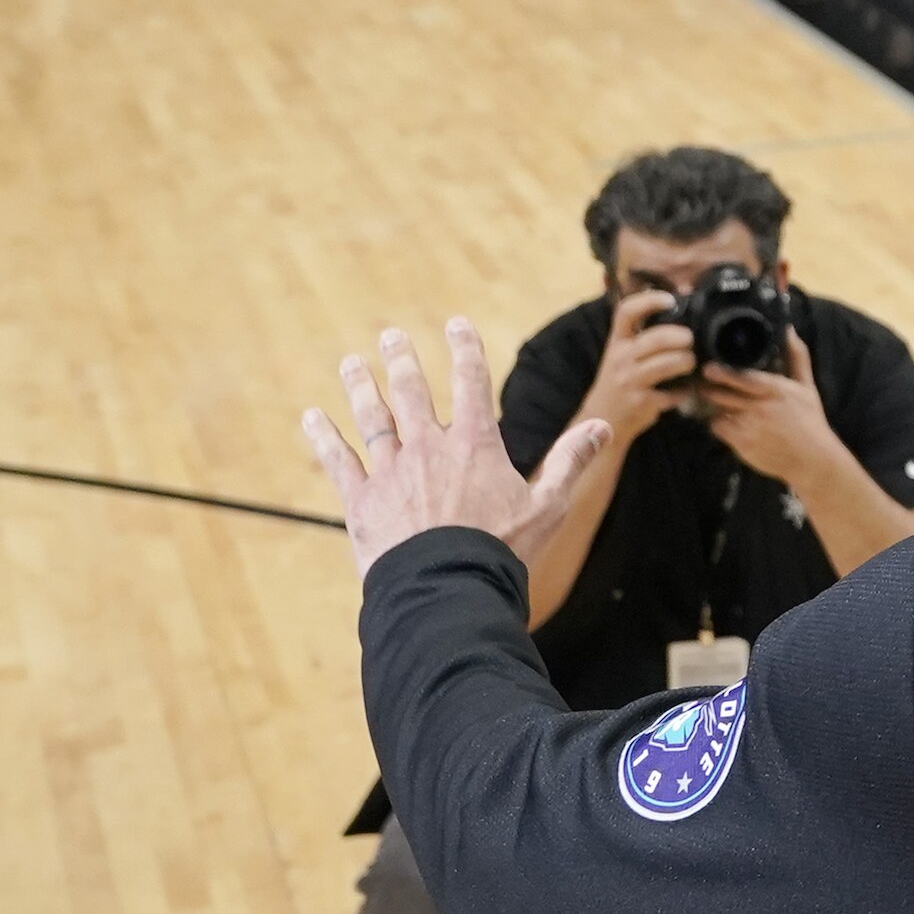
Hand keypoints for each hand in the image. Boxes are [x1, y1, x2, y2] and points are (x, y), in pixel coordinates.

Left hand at [302, 320, 609, 581]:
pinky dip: (324, 436)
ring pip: (373, 418)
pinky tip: (311, 416)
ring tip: (351, 364)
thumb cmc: (503, 551)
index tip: (456, 324)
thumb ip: (570, 461)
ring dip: (361, 387)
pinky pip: (338, 460)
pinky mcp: (361, 501)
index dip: (464, 349)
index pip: (472, 381)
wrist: (448, 589)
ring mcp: (391, 471)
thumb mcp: (548, 505)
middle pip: (411, 391)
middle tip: (390, 337)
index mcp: (476, 443)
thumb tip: (602, 426)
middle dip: (401, 360)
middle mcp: (429, 446)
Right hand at [583, 289, 698, 443]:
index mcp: (617, 341)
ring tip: (690, 363)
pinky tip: (685, 389)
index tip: (670, 300)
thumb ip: (644, 332)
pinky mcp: (641, 402)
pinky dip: (684, 391)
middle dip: (682, 337)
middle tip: (690, 340)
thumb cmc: (619, 380)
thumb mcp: (623, 353)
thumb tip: (680, 300)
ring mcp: (630, 381)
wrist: (602, 419)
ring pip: (667, 364)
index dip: (649, 301)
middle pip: (656, 339)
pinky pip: (671, 393)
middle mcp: (621, 358)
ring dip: (686, 361)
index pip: (626, 312)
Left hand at [692, 361, 843, 493]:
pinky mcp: (742, 445)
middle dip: (709, 387)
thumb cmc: (809, 420)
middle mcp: (760, 408)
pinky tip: (723, 419)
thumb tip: (789, 329)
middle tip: (701, 381)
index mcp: (775, 390)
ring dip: (713, 406)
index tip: (709, 367)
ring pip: (718, 412)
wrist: (812, 460)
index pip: (744, 378)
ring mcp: (749, 428)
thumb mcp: (806, 387)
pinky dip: (718, 423)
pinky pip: (720, 430)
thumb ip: (797, 357)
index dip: (723, 372)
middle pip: (724, 395)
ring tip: (708, 400)